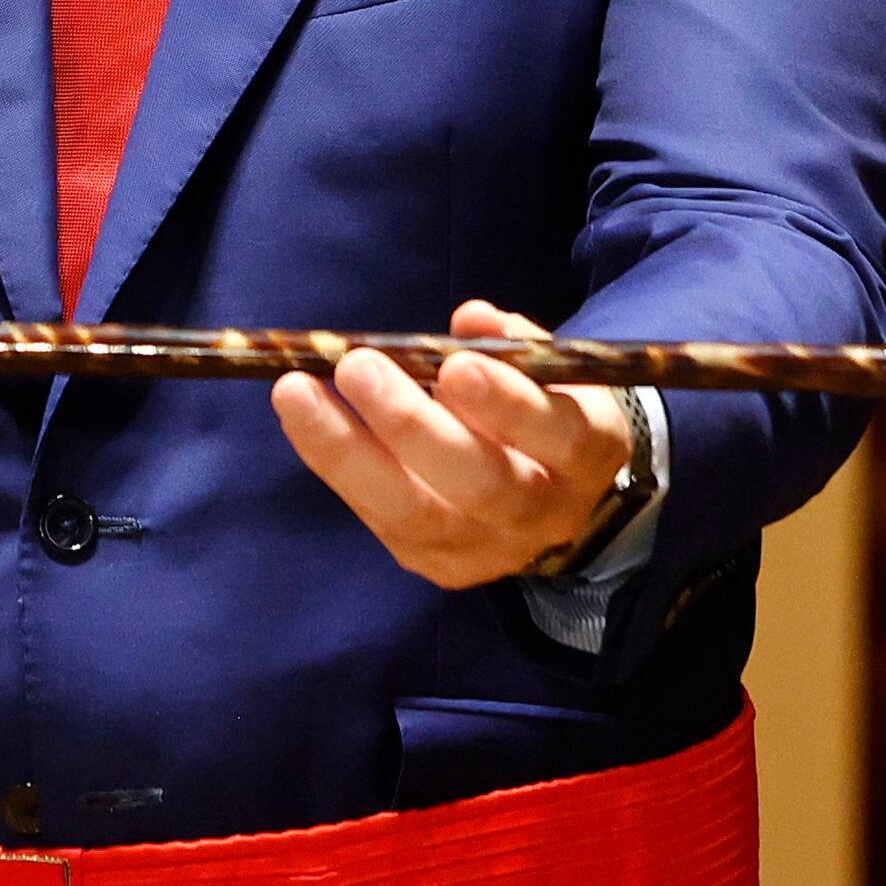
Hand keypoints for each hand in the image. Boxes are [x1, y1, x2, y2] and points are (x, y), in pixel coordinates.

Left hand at [272, 298, 634, 589]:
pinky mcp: (440, 566)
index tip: (454, 366)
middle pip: (483, 485)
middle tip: (357, 366)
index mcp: (589, 452)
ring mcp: (491, 550)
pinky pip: (383, 520)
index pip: (557, 434)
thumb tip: (472, 319)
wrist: (555, 492)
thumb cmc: (542, 409)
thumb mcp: (549, 369)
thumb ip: (514, 344)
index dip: (507, 404)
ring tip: (296, 393)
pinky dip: (337, 467)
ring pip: (417, 514)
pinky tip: (303, 417)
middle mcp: (546, 513)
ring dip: (348, 452)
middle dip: (413, 425)